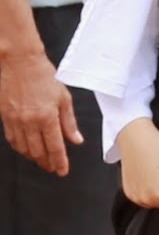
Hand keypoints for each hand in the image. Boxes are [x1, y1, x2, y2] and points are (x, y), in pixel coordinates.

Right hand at [0, 47, 80, 175]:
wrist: (19, 63)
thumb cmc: (44, 76)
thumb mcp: (63, 97)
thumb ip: (69, 122)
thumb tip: (76, 140)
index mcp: (47, 117)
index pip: (55, 147)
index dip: (59, 162)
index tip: (62, 171)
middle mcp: (29, 122)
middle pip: (38, 152)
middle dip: (46, 162)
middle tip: (53, 168)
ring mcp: (15, 121)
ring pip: (24, 148)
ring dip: (33, 158)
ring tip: (42, 161)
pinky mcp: (5, 118)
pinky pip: (13, 139)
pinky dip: (20, 148)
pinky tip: (26, 150)